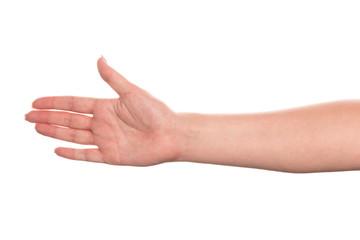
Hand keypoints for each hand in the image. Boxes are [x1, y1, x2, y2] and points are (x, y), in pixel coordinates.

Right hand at [26, 57, 180, 165]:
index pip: (74, 104)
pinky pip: (87, 155)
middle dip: (48, 117)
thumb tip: (99, 58)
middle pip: (70, 120)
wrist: (171, 134)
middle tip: (28, 115)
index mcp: (106, 107)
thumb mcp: (132, 92)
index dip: (55, 103)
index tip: (36, 101)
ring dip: (55, 132)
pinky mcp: (111, 156)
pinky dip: (72, 153)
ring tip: (36, 127)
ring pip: (74, 136)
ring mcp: (105, 140)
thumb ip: (113, 78)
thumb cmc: (155, 111)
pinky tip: (57, 149)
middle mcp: (103, 123)